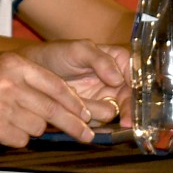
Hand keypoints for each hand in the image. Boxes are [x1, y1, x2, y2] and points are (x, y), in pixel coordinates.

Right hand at [0, 51, 104, 146]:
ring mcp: (2, 106)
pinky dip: (14, 139)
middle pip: (53, 110)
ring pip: (37, 128)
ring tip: (12, 123)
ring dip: (31, 131)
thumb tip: (61, 102)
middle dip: (74, 125)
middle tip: (86, 134)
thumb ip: (28, 81)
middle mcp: (11, 84)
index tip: (85, 114)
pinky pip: (20, 140)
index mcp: (14, 65)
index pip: (56, 86)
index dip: (75, 103)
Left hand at [16, 40, 131, 126]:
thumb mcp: (78, 50)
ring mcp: (102, 98)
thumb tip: (117, 78)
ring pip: (111, 113)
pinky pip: (97, 123)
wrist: (32, 71)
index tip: (135, 106)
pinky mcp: (89, 112)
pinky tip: (77, 114)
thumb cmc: (56, 54)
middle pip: (130, 100)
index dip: (139, 93)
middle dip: (127, 110)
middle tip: (124, 122)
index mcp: (118, 62)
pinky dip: (88, 121)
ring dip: (97, 111)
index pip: (138, 78)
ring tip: (80, 102)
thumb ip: (99, 60)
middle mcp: (115, 82)